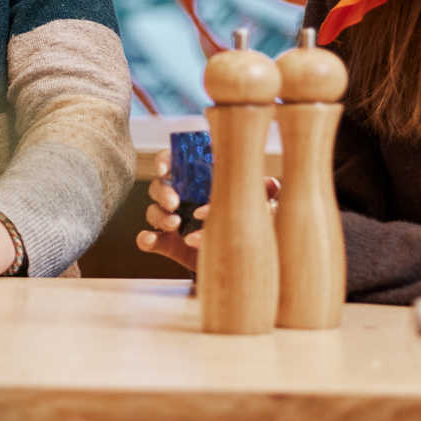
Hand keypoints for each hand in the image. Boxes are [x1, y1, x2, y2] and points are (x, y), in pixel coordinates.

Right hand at [133, 150, 271, 275]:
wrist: (238, 259)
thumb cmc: (246, 223)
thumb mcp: (255, 204)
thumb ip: (261, 192)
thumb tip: (274, 184)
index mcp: (198, 180)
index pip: (174, 161)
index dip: (165, 161)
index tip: (165, 170)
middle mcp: (181, 196)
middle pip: (160, 186)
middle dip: (163, 192)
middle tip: (174, 203)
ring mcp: (172, 219)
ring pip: (153, 210)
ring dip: (159, 215)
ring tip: (174, 225)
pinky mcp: (168, 243)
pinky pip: (149, 238)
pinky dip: (146, 239)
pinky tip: (148, 239)